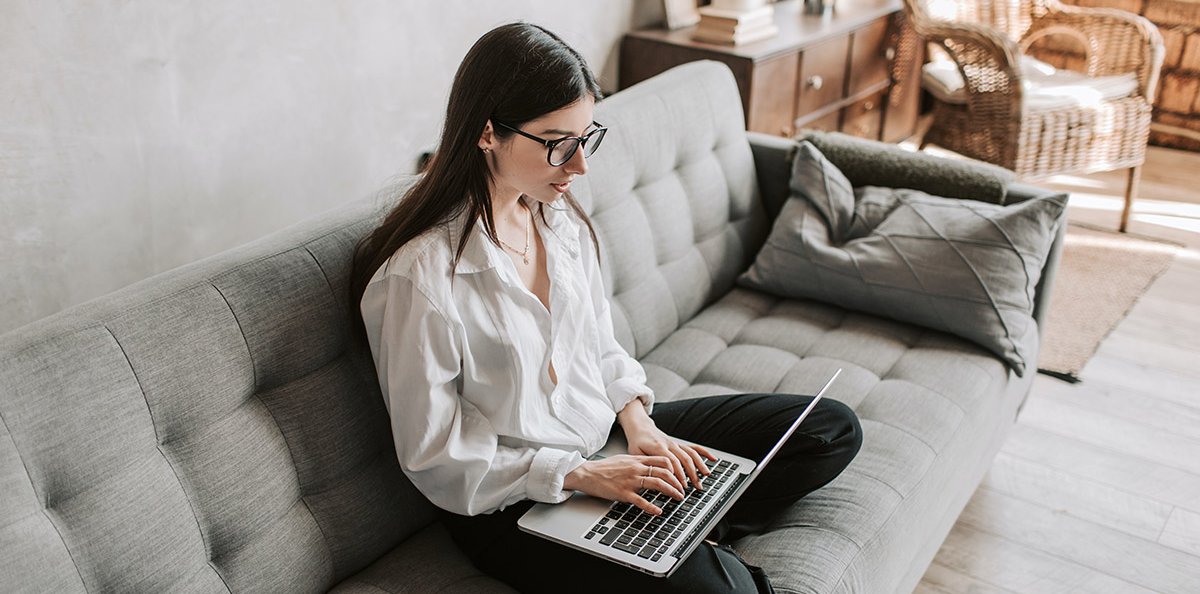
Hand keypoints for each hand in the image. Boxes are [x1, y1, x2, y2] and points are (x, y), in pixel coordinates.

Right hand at [563, 455, 685, 514]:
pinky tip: (658, 511)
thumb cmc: (604, 468)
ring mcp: (631, 481)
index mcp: (637, 460)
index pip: (663, 460)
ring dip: (671, 491)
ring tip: (678, 497)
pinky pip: (641, 501)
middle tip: (683, 489)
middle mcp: (636, 468)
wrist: (588, 473)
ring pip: (657, 483)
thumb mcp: (624, 459)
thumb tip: (651, 466)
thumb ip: (638, 462)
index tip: (681, 476)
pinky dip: (652, 507)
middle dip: (678, 482)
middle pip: (664, 472)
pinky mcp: (624, 493)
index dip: (676, 468)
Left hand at [618, 401, 716, 492]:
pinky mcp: (679, 444)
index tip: (681, 487)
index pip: (672, 462)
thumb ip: (645, 464)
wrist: (640, 427)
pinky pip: (693, 448)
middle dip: (692, 474)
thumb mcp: (635, 453)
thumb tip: (653, 476)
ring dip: (700, 465)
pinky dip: (704, 453)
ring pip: (691, 454)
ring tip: (706, 476)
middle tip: (696, 487)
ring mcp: (676, 444)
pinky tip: (712, 459)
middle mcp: (670, 445)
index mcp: (658, 447)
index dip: (678, 475)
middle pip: (684, 459)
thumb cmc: (637, 442)